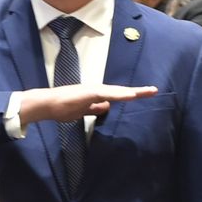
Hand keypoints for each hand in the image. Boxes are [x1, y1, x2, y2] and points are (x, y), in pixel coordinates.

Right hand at [18, 83, 158, 125]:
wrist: (47, 104)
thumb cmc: (62, 108)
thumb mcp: (83, 111)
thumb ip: (94, 109)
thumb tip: (106, 107)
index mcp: (97, 96)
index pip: (117, 96)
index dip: (130, 96)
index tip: (145, 95)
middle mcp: (98, 91)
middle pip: (121, 92)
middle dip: (137, 92)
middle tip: (154, 91)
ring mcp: (94, 90)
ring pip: (117, 91)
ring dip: (132, 92)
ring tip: (148, 91)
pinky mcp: (90, 92)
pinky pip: (108, 93)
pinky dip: (120, 94)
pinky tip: (130, 95)